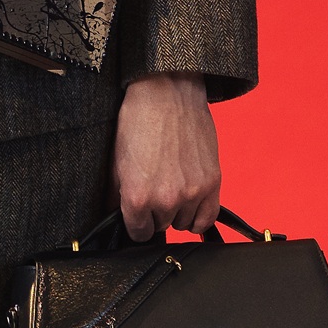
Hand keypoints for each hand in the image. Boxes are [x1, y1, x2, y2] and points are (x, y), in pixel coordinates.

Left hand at [114, 73, 222, 240]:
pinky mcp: (212, 182)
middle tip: (155, 190)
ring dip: (177, 211)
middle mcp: (166, 200)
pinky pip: (207, 218)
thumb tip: (116, 216)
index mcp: (138, 197)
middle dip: (156, 213)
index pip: (139, 234)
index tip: (138, 215)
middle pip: (161, 227)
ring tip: (172, 187)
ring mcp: (192, 192)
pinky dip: (199, 217)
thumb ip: (116, 197)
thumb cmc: (139, 121)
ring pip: (184, 223)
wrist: (166, 94)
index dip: (137, 223)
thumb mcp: (116, 161)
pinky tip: (191, 205)